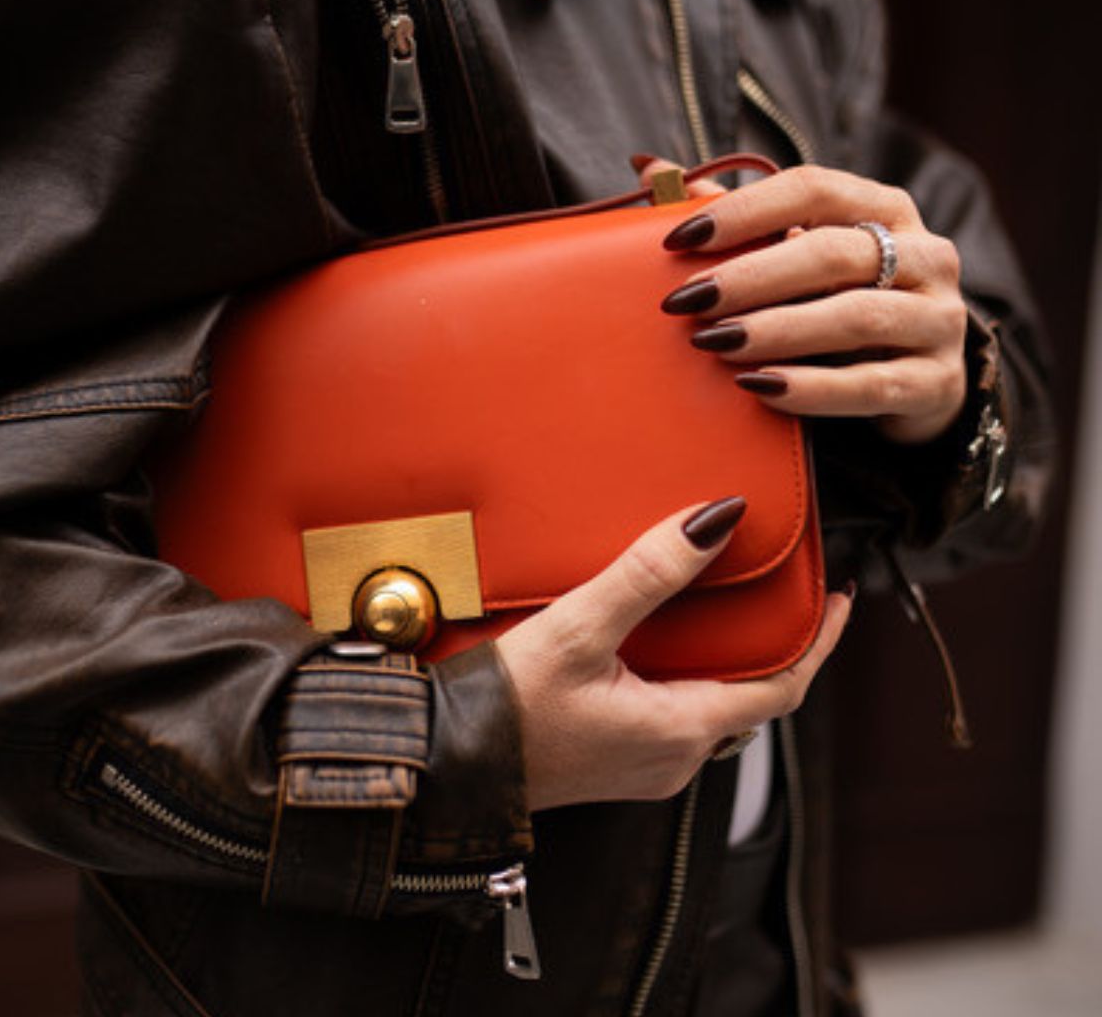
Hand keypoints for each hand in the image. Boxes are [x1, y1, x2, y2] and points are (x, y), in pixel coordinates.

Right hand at [494, 498, 851, 810]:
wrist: (446, 767)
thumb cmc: (506, 706)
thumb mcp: (579, 628)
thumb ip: (648, 574)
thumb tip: (717, 519)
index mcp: (680, 731)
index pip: (783, 687)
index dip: (819, 641)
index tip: (839, 598)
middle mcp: (674, 758)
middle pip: (752, 697)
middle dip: (776, 646)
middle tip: (782, 594)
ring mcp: (645, 766)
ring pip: (713, 707)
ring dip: (728, 660)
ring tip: (726, 608)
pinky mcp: (616, 761)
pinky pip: (676, 716)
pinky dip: (689, 676)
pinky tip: (662, 644)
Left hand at [644, 160, 967, 444]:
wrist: (914, 382)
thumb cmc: (836, 302)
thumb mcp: (793, 256)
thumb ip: (732, 217)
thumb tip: (647, 167)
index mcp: (884, 209)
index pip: (814, 189)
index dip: (745, 210)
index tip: (679, 239)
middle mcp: (925, 255)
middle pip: (831, 254)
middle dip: (750, 277)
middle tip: (687, 300)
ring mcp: (939, 320)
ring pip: (855, 318)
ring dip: (776, 330)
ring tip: (714, 343)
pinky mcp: (938, 384)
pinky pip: (871, 386)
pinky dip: (812, 389)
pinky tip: (759, 387)